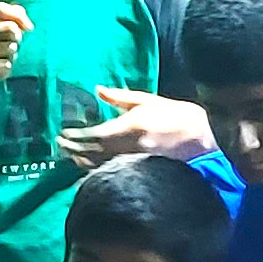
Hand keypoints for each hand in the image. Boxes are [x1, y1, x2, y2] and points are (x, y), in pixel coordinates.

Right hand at [0, 3, 30, 127]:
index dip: (18, 15)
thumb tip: (24, 19)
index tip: (29, 28)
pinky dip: (5, 73)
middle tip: (4, 54)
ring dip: (10, 60)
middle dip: (16, 43)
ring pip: (10, 49)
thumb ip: (5, 24)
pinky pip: (5, 66)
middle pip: (10, 29)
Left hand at [58, 88, 211, 168]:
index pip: (96, 134)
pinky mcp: (143, 170)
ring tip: (68, 155)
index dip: (77, 136)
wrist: (203, 136)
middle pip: (94, 151)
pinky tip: (87, 167)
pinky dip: (97, 170)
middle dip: (74, 149)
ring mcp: (137, 161)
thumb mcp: (148, 100)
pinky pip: (114, 171)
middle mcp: (132, 146)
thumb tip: (98, 90)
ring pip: (102, 164)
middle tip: (59, 145)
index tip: (63, 134)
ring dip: (82, 160)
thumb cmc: (176, 114)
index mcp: (132, 125)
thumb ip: (121, 98)